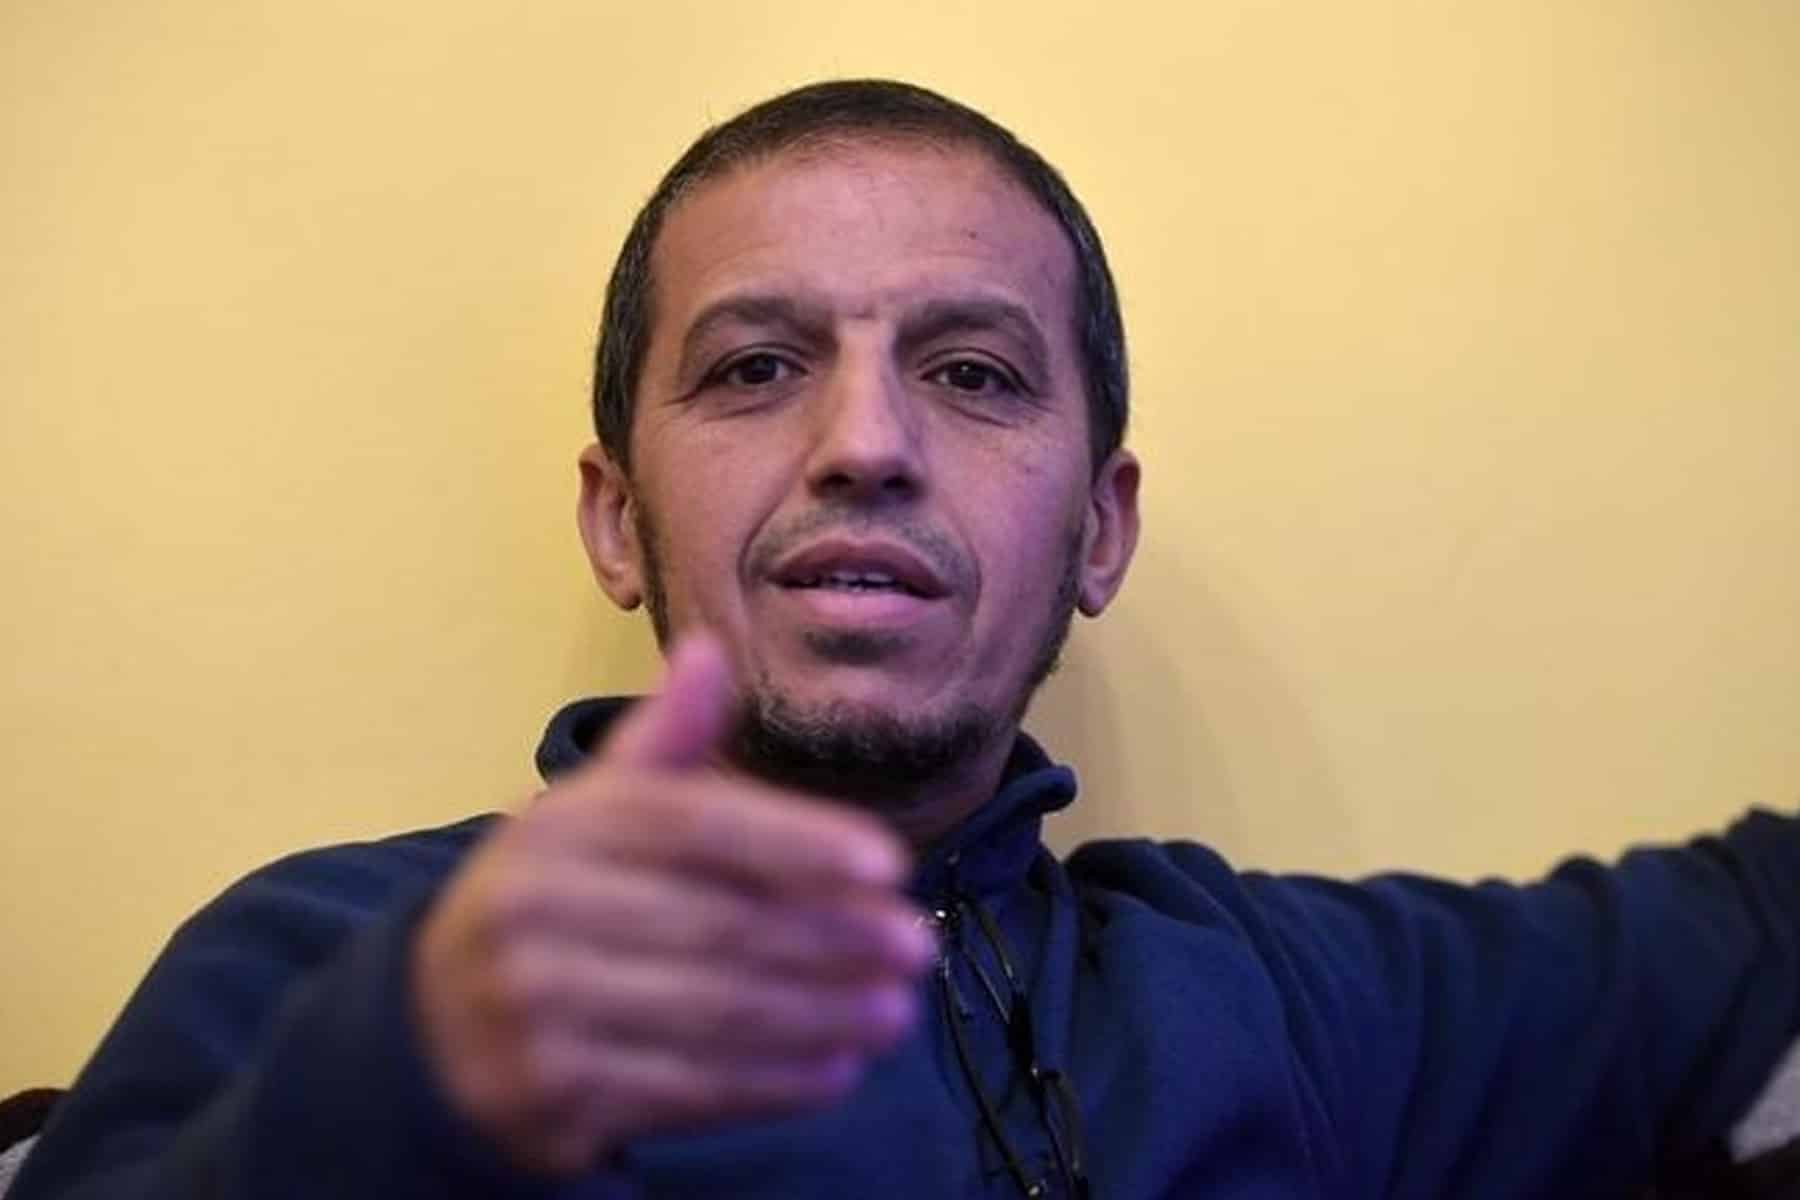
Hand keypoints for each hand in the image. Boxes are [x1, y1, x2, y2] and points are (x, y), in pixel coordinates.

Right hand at [410, 634, 933, 1173]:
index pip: (696, 826)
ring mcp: (535, 1011)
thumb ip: (659, 746)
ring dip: (819, 1013)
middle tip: (915, 947)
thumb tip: (707, 652)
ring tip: (895, 1010)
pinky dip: (770, 1082)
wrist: (432, 1031)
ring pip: (711, 1012)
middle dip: (831, 937)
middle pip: (716, 922)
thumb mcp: (587, 818)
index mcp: (557, 830)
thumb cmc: (547, 906)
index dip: (798, 842)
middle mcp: (536, 913)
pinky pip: (684, 1091)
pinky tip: (837, 1068)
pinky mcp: (548, 1097)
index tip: (888, 863)